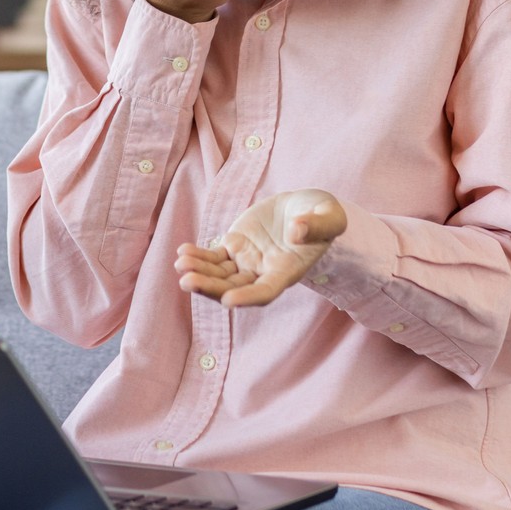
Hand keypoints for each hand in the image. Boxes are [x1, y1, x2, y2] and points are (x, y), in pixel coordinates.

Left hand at [175, 188, 348, 307]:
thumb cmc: (322, 215)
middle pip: (235, 288)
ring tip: (180, 264)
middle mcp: (265, 272)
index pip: (266, 291)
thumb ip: (317, 225)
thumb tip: (297, 230)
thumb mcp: (330, 217)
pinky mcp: (236, 247)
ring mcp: (248, 261)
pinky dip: (198, 256)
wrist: (305, 207)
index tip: (228, 301)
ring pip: (220, 275)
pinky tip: (183, 252)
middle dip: (211, 288)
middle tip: (187, 282)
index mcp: (288, 271)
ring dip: (199, 272)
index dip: (248, 297)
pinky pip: (214, 257)